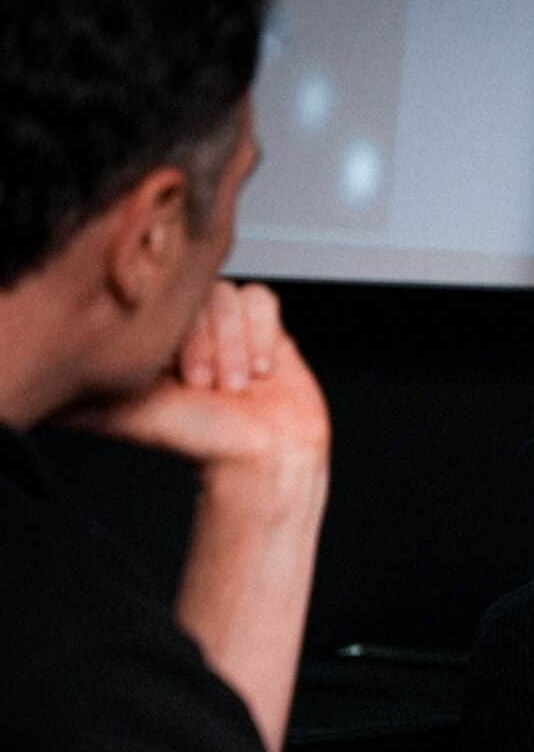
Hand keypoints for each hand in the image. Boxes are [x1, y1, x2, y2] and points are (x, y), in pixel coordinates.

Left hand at [64, 281, 328, 490]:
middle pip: (197, 296)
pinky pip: (262, 300)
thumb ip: (83, 401)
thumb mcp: (128, 415)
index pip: (160, 302)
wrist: (261, 455)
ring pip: (229, 298)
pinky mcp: (265, 324)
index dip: (178, 339)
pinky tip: (261, 368)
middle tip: (211, 387)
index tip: (182, 381)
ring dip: (236, 347)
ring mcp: (227, 321)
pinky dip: (262, 335)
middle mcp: (188, 324)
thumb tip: (49, 397)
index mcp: (154, 336)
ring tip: (237, 384)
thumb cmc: (201, 440)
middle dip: (208, 347)